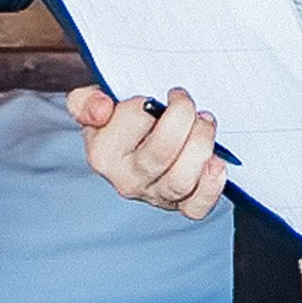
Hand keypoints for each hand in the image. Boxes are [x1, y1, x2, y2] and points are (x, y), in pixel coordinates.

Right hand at [72, 84, 227, 219]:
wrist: (134, 142)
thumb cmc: (117, 120)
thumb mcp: (94, 103)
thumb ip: (86, 100)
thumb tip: (100, 109)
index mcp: (103, 153)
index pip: (133, 123)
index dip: (148, 103)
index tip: (153, 96)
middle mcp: (126, 180)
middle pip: (161, 154)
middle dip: (183, 118)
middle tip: (186, 102)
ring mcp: (154, 195)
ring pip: (181, 180)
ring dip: (201, 145)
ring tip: (204, 123)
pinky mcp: (179, 204)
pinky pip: (197, 206)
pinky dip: (211, 184)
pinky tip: (215, 161)